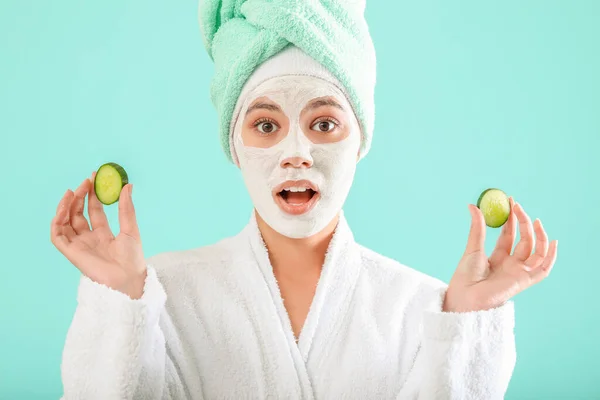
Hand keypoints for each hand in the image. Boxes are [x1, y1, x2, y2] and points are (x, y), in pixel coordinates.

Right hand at [50, 172, 146, 298]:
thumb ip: (126, 208)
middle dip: (79, 197)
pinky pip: (57, 236)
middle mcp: (89, 239)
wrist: (129, 278)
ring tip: (72, 191)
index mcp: (104, 234)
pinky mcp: (71, 253)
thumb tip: (127, 185)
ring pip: (65, 222)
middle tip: (84, 182)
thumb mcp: (130, 229)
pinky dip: (57, 222)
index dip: (92, 195)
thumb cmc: (133, 258)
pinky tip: (63, 210)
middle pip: (78, 214)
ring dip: (66, 206)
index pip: (94, 210)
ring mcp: (79, 245)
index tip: (93, 178)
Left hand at [443, 197, 557, 312]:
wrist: (464, 296)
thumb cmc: (465, 276)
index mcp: (497, 257)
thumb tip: (473, 205)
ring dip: (537, 234)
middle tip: (518, 206)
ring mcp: (518, 272)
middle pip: (523, 240)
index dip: (512, 219)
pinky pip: (543, 269)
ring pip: (535, 251)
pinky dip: (551, 257)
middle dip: (523, 222)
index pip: (509, 235)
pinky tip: (553, 241)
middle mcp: (510, 264)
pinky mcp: (524, 281)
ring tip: (534, 219)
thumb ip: (477, 228)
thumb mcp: (473, 248)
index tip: (511, 202)